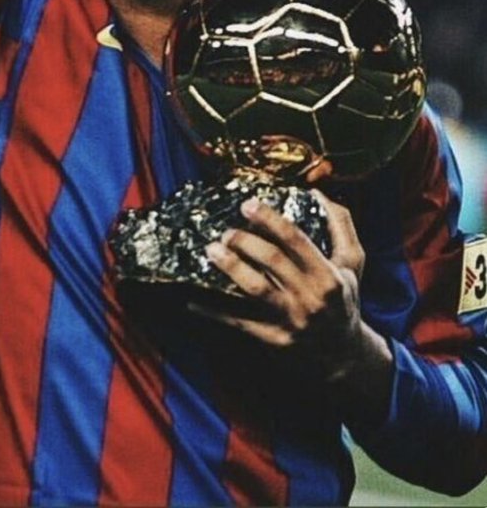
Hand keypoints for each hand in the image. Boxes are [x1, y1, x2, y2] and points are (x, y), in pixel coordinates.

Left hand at [197, 192, 365, 364]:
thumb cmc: (344, 299)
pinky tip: (194, 300)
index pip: (296, 239)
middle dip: (245, 241)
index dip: (269, 219)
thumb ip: (340, 225)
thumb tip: (317, 192)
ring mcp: (291, 320)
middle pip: (272, 261)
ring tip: (211, 251)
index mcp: (328, 275)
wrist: (345, 355)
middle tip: (225, 231)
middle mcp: (310, 297)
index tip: (247, 205)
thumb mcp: (352, 262)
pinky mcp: (275, 340)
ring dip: (230, 267)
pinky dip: (215, 312)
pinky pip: (239, 323)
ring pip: (255, 290)